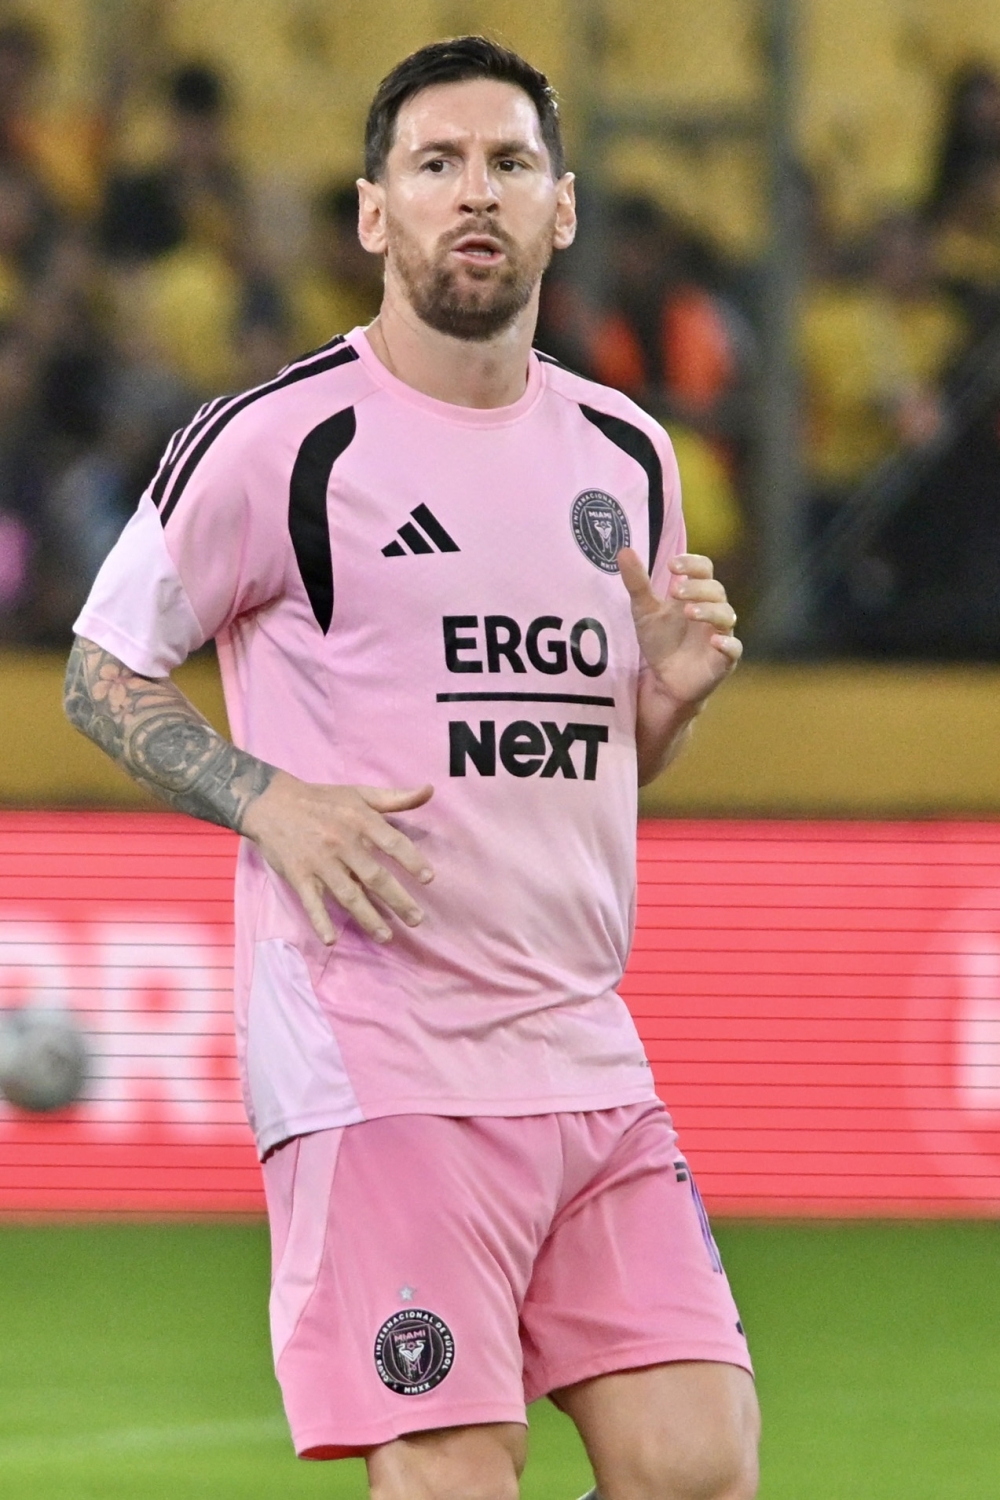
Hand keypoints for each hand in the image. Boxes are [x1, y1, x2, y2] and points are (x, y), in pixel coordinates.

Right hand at [240, 772, 433, 945]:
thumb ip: (395, 797)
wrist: (271, 803)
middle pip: (374, 876)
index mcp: (360, 820)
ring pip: (348, 894)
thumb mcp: (360, 793)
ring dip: (368, 917)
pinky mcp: (299, 876)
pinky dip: (320, 920)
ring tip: (386, 937)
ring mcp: (320, 862)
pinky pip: (311, 901)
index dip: (412, 860)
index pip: (392, 843)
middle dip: (397, 900)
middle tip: (416, 920)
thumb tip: (430, 790)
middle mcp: (342, 842)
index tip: (428, 879)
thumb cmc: (322, 800)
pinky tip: (331, 940)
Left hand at [618, 548, 741, 709]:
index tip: (673, 565)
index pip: (704, 569)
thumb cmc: (661, 641)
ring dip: (710, 611)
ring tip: (689, 612)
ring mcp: (721, 634)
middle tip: (675, 591)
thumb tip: (623, 550)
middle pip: (716, 590)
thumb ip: (637, 583)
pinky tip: (714, 641)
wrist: (665, 681)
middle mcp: (713, 611)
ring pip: (727, 615)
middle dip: (697, 588)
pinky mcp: (725, 660)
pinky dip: (727, 643)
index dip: (692, 563)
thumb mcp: (644, 611)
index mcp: (696, 595)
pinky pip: (734, 648)